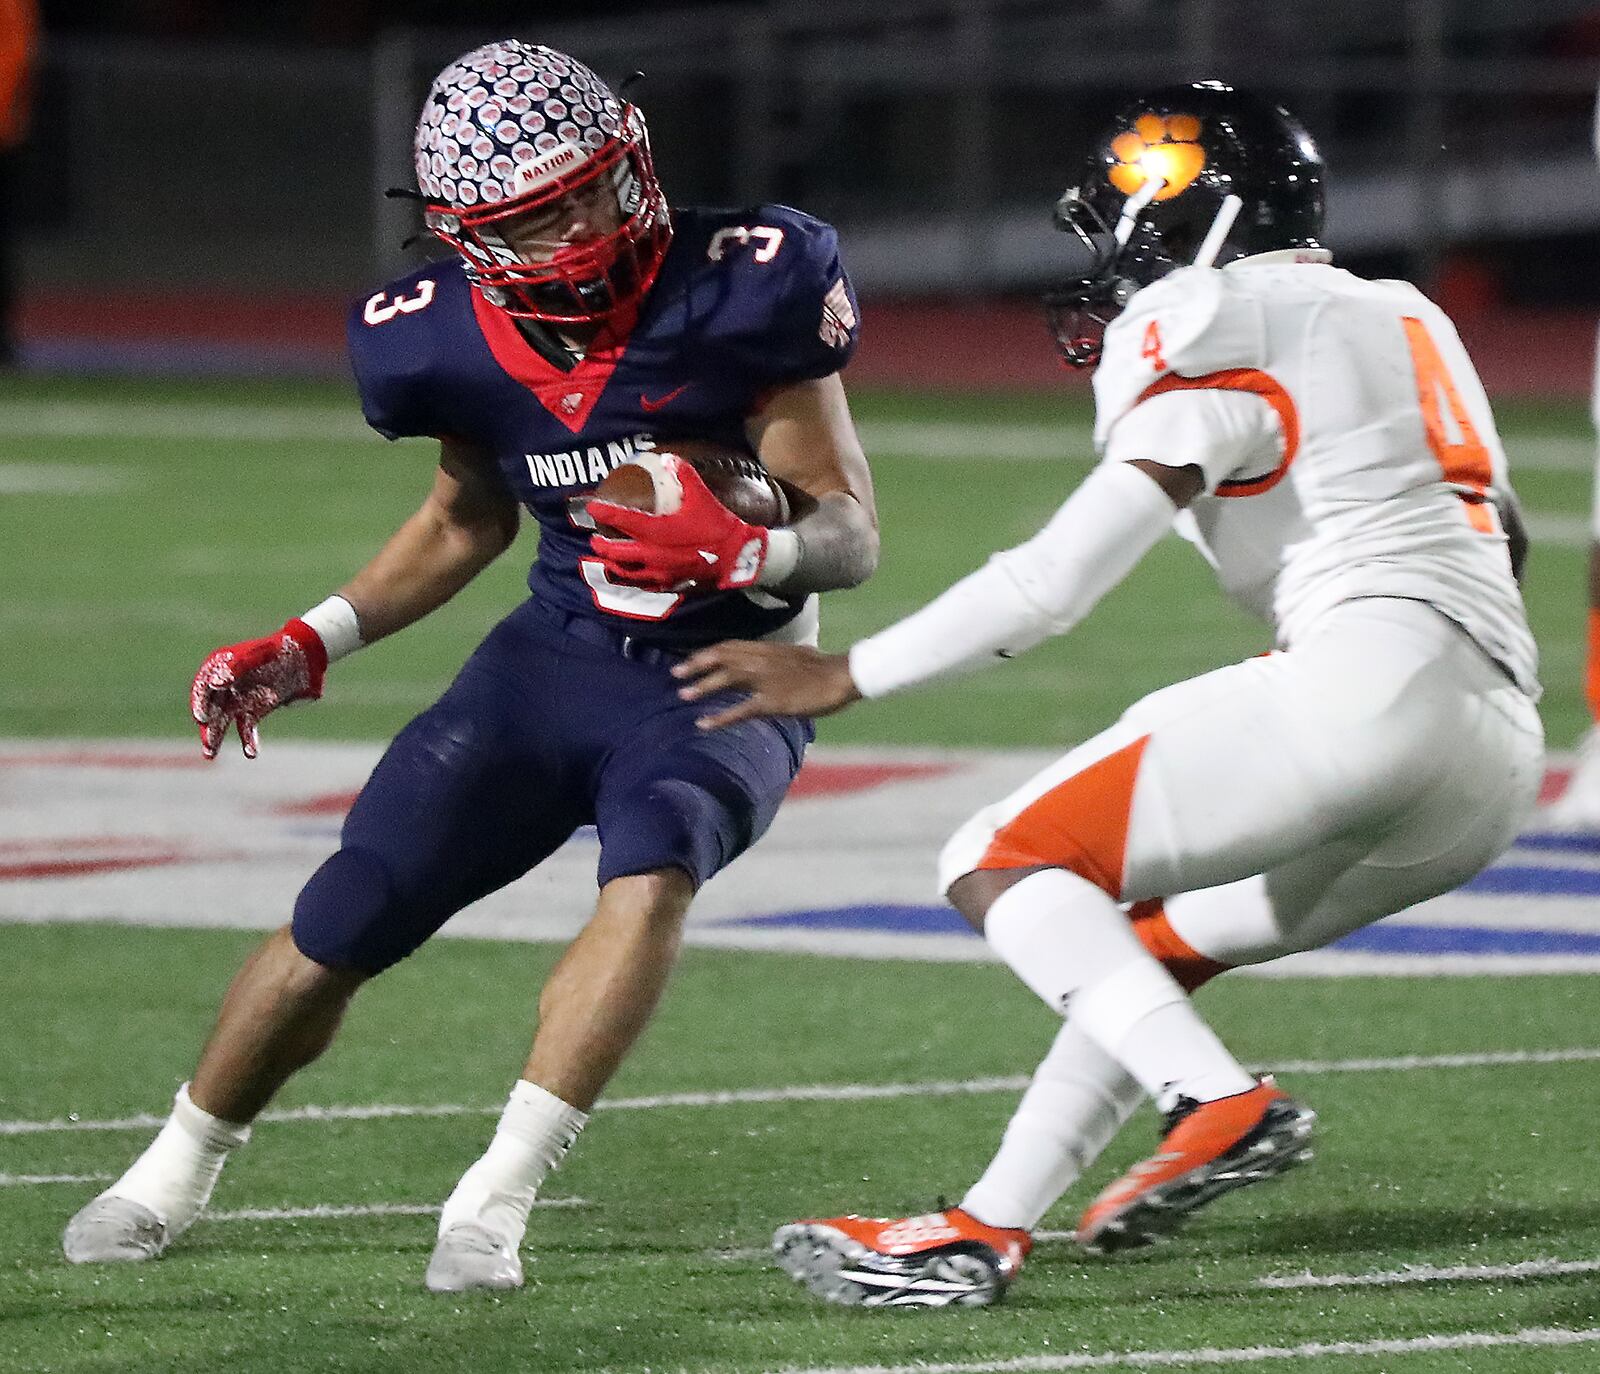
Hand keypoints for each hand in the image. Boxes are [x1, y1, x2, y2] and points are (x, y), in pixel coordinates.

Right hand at [190, 619, 327, 758]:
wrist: (306, 656)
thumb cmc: (279, 650)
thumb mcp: (259, 654)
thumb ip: (237, 667)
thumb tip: (214, 684)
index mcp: (221, 666)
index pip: (203, 687)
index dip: (200, 702)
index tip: (202, 717)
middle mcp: (226, 685)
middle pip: (210, 708)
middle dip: (207, 727)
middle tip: (208, 744)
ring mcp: (239, 699)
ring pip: (223, 721)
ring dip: (216, 737)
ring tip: (210, 755)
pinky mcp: (254, 711)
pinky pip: (247, 728)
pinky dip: (248, 740)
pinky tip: (251, 753)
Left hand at [589, 458, 767, 592]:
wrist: (735, 556)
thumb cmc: (717, 525)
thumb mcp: (701, 496)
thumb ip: (684, 475)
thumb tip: (668, 459)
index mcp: (656, 531)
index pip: (621, 520)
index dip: (603, 512)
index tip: (592, 507)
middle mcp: (652, 554)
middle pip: (616, 552)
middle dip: (602, 545)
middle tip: (595, 538)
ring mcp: (659, 572)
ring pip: (626, 572)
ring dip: (613, 565)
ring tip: (607, 559)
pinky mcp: (669, 583)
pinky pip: (644, 584)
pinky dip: (634, 578)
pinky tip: (633, 575)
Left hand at [672, 641, 861, 728]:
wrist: (840, 675)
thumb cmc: (824, 667)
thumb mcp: (796, 655)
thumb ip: (778, 658)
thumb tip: (773, 660)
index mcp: (767, 649)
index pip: (730, 646)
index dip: (708, 652)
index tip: (693, 657)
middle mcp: (761, 660)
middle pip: (721, 658)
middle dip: (696, 664)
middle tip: (676, 673)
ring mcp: (764, 680)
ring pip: (725, 679)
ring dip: (702, 686)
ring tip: (683, 694)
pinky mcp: (771, 701)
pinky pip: (739, 710)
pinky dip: (720, 717)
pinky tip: (704, 724)